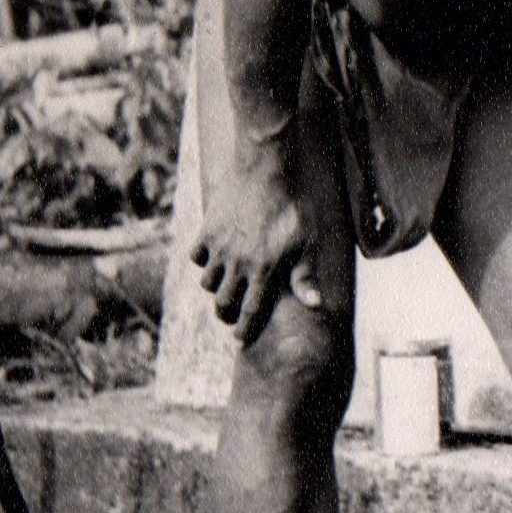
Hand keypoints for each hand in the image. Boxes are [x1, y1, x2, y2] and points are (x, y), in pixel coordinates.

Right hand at [191, 157, 320, 347]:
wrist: (266, 171)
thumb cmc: (293, 207)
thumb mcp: (306, 242)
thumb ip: (305, 274)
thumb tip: (315, 304)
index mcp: (264, 270)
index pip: (250, 311)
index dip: (244, 330)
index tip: (240, 341)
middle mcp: (238, 263)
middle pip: (223, 302)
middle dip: (226, 313)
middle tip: (230, 315)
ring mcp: (220, 247)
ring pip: (208, 282)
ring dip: (216, 288)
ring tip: (226, 286)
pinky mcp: (207, 231)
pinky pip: (196, 257)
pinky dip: (202, 262)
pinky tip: (213, 259)